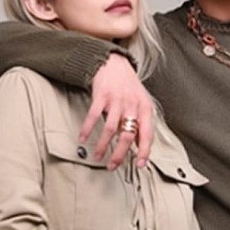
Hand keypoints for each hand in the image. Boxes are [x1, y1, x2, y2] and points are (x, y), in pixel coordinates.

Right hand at [79, 53, 152, 168]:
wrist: (114, 64)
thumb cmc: (129, 86)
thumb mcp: (141, 103)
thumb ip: (141, 123)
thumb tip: (141, 146)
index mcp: (145, 108)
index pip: (147, 134)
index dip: (144, 151)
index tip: (140, 165)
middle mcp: (132, 105)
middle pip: (127, 135)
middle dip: (119, 154)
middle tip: (113, 166)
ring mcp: (117, 100)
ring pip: (110, 129)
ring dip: (103, 146)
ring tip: (98, 156)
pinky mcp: (102, 95)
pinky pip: (93, 116)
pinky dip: (87, 129)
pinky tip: (82, 138)